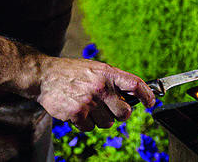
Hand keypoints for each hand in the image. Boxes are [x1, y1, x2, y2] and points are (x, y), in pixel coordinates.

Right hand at [35, 56, 153, 130]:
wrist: (45, 76)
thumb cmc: (73, 73)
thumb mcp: (96, 69)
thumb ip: (113, 80)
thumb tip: (132, 95)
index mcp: (108, 73)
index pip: (135, 84)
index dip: (147, 95)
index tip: (151, 103)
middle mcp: (101, 87)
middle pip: (124, 112)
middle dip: (120, 114)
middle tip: (110, 109)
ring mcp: (89, 101)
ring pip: (107, 123)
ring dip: (100, 119)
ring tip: (89, 106)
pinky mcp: (77, 114)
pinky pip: (90, 128)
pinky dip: (85, 123)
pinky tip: (77, 111)